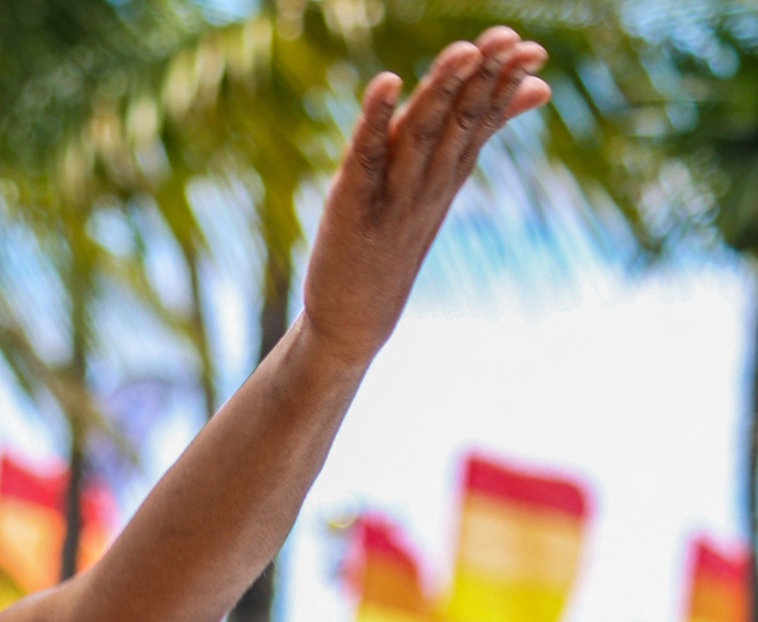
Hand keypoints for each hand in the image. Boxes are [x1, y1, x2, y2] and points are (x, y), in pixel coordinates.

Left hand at [301, 28, 550, 363]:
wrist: (354, 319)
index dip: (504, 85)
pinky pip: (365, 157)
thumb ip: (470, 140)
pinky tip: (385, 83)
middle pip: (460, 124)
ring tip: (464, 51)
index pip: (481, 123)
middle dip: (485, 79)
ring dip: (442, 91)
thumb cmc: (393, 246)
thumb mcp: (437, 190)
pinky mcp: (352, 206)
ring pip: (422, 135)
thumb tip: (532, 95)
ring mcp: (392, 198)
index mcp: (447, 178)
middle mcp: (427, 185)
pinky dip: (375, 119)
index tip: (532, 48)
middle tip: (511, 40)